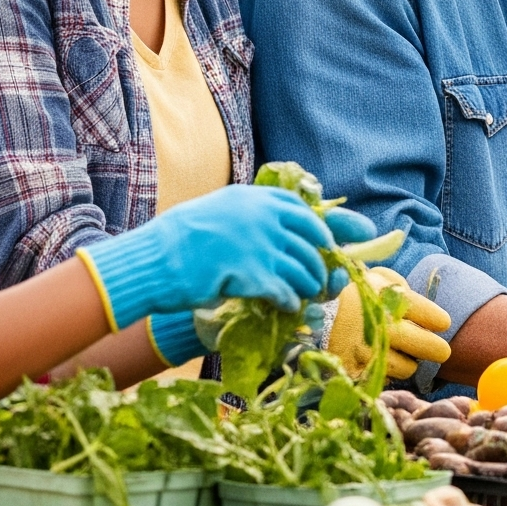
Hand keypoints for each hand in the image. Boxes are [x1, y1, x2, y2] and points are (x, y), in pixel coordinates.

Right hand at [77, 185, 379, 331]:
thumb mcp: (220, 212)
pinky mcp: (252, 272)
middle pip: (312, 239)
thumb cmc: (180, 240)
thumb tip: (286, 226)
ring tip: (308, 294)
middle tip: (331, 276)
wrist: (153, 260)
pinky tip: (288, 306)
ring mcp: (259, 243)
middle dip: (324, 260)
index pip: (304, 209)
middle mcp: (262, 216)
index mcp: (255, 199)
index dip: (332, 224)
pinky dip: (289, 300)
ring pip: (303, 267)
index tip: (353, 236)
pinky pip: (283, 290)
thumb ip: (252, 215)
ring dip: (310, 284)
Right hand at [327, 267, 453, 380]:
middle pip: (418, 343)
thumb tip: (419, 303)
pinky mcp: (354, 369)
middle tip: (442, 351)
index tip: (443, 324)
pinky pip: (382, 378)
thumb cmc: (353, 294)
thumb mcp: (376, 278)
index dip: (436, 319)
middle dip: (435, 348)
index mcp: (383, 297)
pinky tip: (385, 363)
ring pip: (404, 367)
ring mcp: (364, 350)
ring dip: (409, 363)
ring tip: (408, 356)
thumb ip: (399, 285)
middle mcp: (376, 325)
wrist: (311, 315)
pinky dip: (388, 373)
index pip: (422, 312)